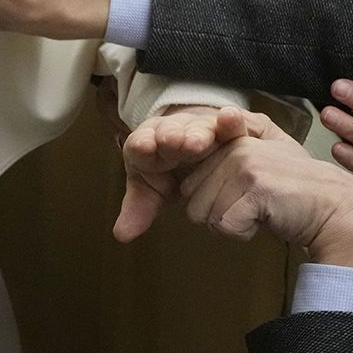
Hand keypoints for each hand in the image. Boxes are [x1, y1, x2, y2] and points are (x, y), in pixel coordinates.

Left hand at [115, 105, 248, 241]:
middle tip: (172, 141)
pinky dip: (229, 121)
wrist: (195, 148)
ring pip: (197, 127)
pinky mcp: (224, 130)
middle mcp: (172, 132)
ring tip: (198, 143)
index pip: (141, 143)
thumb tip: (122, 235)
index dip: (142, 145)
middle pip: (169, 131)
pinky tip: (230, 118)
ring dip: (198, 133)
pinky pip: (228, 125)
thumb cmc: (169, 173)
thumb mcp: (154, 193)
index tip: (143, 147)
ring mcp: (198, 129)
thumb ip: (139, 211)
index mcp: (148, 145)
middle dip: (170, 136)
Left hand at [177, 109, 352, 268]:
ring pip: (205, 216)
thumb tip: (183, 175)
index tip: (242, 199)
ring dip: (232, 225)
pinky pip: (224, 226)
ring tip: (262, 211)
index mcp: (231, 139)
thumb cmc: (295, 190)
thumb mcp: (261, 160)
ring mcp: (245, 164)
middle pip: (192, 202)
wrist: (335, 208)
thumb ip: (225, 158)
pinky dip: (243, 234)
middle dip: (220, 215)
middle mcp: (235, 147)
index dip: (211, 202)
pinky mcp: (255, 187)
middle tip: (255, 207)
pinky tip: (267, 220)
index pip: (189, 184)